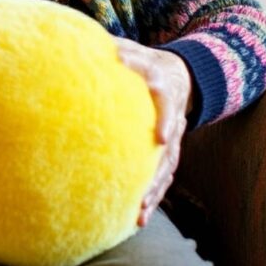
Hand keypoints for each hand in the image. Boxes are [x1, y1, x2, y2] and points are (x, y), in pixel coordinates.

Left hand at [114, 39, 192, 226]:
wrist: (178, 76)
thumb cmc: (145, 62)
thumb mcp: (133, 50)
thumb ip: (116, 50)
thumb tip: (87, 45)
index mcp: (163, 87)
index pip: (165, 98)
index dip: (165, 116)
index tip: (160, 136)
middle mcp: (172, 116)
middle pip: (170, 142)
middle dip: (160, 162)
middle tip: (149, 176)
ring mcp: (174, 138)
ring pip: (167, 167)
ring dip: (154, 191)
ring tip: (140, 214)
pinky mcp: (169, 154)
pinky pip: (162, 177)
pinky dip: (152, 198)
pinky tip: (138, 220)